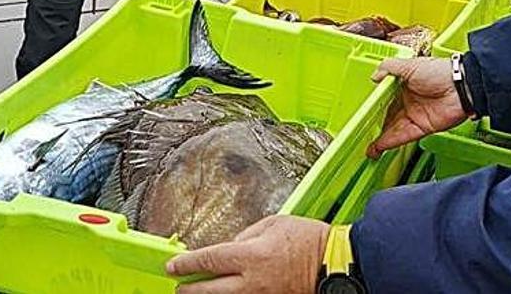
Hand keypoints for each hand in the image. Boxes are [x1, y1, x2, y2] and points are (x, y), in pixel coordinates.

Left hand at [167, 215, 328, 293]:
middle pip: (209, 289)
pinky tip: (227, 292)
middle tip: (179, 285)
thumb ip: (247, 234)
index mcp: (251, 255)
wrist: (336, 265)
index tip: (174, 265)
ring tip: (197, 292)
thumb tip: (232, 246)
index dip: (187, 263)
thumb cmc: (310, 241)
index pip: (209, 259)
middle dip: (190, 288)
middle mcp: (252, 281)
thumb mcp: (274, 223)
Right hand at [367, 58, 468, 157]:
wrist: (462, 87)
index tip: (361, 111)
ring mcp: (415, 116)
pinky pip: (402, 137)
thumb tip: (374, 76)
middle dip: (374, 125)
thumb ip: (390, 68)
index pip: (385, 98)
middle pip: (387, 116)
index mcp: (404, 85)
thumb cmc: (441, 72)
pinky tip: (378, 147)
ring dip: (380, 139)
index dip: (373, 105)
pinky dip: (390, 142)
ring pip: (392, 129)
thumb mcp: (411, 64)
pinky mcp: (422, 128)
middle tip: (360, 131)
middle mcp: (409, 102)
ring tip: (367, 147)